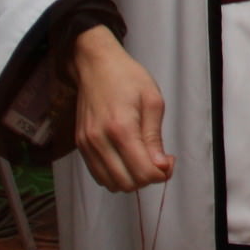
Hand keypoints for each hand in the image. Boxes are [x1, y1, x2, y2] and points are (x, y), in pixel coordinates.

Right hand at [70, 26, 173, 192]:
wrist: (96, 66)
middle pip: (126, 183)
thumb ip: (155, 137)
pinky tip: (128, 159)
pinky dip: (116, 175)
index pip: (142, 172)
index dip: (160, 175)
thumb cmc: (127, 78)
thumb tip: (161, 166)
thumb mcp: (153, 101)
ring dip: (131, 180)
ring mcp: (86, 145)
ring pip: (111, 183)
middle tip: (159, 162)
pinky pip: (98, 175)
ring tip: (144, 160)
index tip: (169, 162)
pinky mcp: (80, 146)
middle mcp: (99, 141)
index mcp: (121, 128)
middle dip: (147, 179)